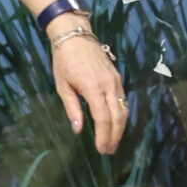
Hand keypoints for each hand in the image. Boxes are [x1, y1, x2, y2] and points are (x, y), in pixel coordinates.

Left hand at [51, 30, 127, 154]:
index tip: (101, 149)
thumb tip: (78, 129)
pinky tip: (116, 123)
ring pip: (124, 109)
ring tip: (113, 141)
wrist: (76, 36)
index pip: (103, 118)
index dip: (103, 136)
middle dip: (115, 136)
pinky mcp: (117, 77)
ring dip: (120, 127)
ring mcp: (115, 81)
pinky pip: (123, 99)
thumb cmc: (64, 61)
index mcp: (93, 88)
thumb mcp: (62, 86)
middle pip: (118, 116)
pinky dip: (122, 114)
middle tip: (109, 150)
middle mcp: (109, 86)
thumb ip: (72, 108)